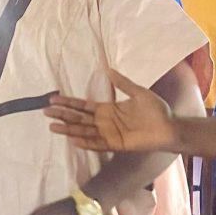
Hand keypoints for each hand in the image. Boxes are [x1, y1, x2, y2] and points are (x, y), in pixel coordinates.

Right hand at [45, 69, 177, 152]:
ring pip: (84, 131)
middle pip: (79, 118)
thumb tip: (108, 69)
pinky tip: (73, 139)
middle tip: (45, 111)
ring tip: (53, 126)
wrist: (170, 126)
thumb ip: (122, 83)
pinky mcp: (117, 144)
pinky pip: (98, 144)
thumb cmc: (156, 110)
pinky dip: (86, 142)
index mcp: (108, 109)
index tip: (53, 99)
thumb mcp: (138, 92)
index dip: (68, 103)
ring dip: (69, 129)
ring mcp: (110, 134)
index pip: (83, 106)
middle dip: (63, 114)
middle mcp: (105, 122)